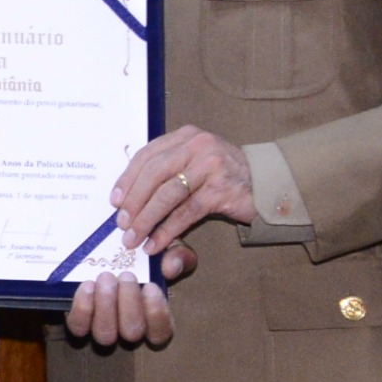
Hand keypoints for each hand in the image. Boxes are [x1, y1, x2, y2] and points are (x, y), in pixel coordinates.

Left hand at [62, 243, 191, 346]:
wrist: (106, 250)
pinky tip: (87, 285)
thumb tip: (170, 267)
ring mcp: (103, 327)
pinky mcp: (80, 321)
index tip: (151, 286)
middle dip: (129, 304)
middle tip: (126, 275)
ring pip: (105, 334)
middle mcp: (128, 328)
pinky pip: (79, 325)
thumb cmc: (143, 255)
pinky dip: (83, 307)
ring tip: (106, 277)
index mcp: (153, 317)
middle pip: (132, 332)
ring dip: (106, 305)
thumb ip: (178, 255)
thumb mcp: (166, 249)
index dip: (157, 315)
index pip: (161, 333)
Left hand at [110, 126, 257, 257]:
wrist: (266, 183)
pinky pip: (186, 212)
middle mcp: (198, 146)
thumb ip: (168, 172)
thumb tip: (130, 202)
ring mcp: (211, 166)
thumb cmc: (224, 176)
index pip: (147, 155)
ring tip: (133, 239)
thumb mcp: (195, 164)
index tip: (114, 201)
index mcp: (186, 136)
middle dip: (133, 202)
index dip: (127, 179)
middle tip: (121, 225)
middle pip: (154, 173)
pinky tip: (156, 244)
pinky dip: (167, 230)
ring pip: (168, 194)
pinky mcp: (221, 189)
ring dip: (146, 219)